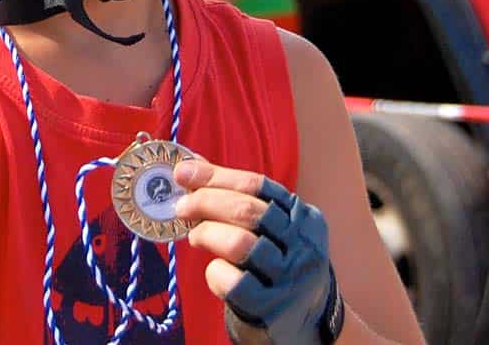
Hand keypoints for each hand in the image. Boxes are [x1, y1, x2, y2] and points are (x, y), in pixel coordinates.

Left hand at [174, 160, 341, 344]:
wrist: (307, 322)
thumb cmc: (279, 264)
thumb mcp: (274, 229)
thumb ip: (238, 196)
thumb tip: (192, 166)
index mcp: (304, 217)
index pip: (256, 184)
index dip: (215, 175)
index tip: (182, 172)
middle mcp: (301, 244)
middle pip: (247, 210)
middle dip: (205, 202)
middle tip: (181, 207)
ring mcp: (288, 278)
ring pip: (240, 243)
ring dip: (207, 234)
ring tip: (196, 237)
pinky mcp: (271, 308)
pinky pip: (234, 283)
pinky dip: (215, 272)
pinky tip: (214, 270)